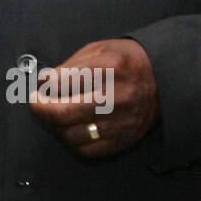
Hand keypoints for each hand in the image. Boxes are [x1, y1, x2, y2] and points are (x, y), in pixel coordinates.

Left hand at [29, 37, 159, 158]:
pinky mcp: (123, 140)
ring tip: (56, 114)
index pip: (61, 83)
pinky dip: (73, 141)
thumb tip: (45, 81)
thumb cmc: (128, 62)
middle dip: (40, 109)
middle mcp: (115, 98)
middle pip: (62, 113)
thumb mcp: (99, 49)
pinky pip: (87, 150)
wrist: (164, 80)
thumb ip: (70, 65)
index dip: (44, 84)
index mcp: (108, 69)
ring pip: (71, 135)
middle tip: (36, 103)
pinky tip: (72, 128)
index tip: (42, 84)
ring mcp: (120, 122)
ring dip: (56, 126)